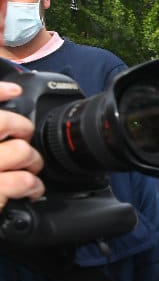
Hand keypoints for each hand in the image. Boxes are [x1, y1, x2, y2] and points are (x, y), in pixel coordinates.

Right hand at [0, 84, 44, 213]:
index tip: (15, 90)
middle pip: (3, 124)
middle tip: (22, 141)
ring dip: (32, 161)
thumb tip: (10, 91)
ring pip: (20, 151)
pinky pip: (22, 180)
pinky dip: (33, 185)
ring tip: (29, 169)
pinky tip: (30, 190)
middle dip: (22, 130)